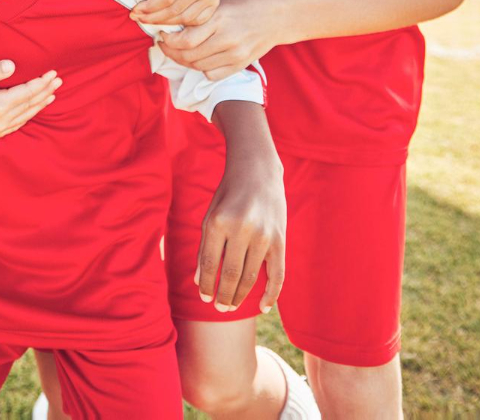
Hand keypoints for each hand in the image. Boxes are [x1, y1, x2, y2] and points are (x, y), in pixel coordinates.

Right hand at [0, 60, 61, 141]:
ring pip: (24, 117)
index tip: (53, 73)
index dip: (42, 82)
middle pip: (29, 105)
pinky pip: (14, 126)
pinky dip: (26, 117)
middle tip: (59, 81)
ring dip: (39, 105)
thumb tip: (12, 65)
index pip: (27, 92)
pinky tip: (31, 110)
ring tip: (50, 95)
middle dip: (45, 92)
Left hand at [132, 0, 217, 26]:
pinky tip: (161, 22)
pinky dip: (175, 24)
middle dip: (151, 17)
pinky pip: (191, 23)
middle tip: (136, 17)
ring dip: (161, 23)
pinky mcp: (212, 7)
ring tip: (145, 20)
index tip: (133, 10)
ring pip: (181, 19)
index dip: (148, 7)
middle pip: (172, 10)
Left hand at [157, 0, 294, 79]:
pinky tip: (198, 58)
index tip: (162, 35)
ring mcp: (235, 54)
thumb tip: (166, 10)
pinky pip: (211, 75)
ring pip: (198, 66)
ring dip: (183, 61)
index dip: (168, 41)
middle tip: (165, 45)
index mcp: (219, 18)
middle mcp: (227, 38)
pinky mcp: (240, 65)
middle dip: (171, 52)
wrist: (275, 17)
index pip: (185, 39)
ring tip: (179, 51)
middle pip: (189, 55)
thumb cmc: (242, 3)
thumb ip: (196, 4)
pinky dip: (201, 69)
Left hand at [196, 101, 285, 312]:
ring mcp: (263, 235)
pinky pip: (277, 273)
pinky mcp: (280, 239)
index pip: (209, 263)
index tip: (204, 297)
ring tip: (232, 307)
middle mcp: (241, 229)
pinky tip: (263, 307)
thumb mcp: (210, 216)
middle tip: (219, 308)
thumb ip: (205, 248)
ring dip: (241, 296)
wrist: (257, 171)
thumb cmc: (228, 195)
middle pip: (231, 274)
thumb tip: (199, 281)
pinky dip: (271, 293)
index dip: (206, 284)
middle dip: (224, 295)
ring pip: (251, 276)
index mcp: (218, 222)